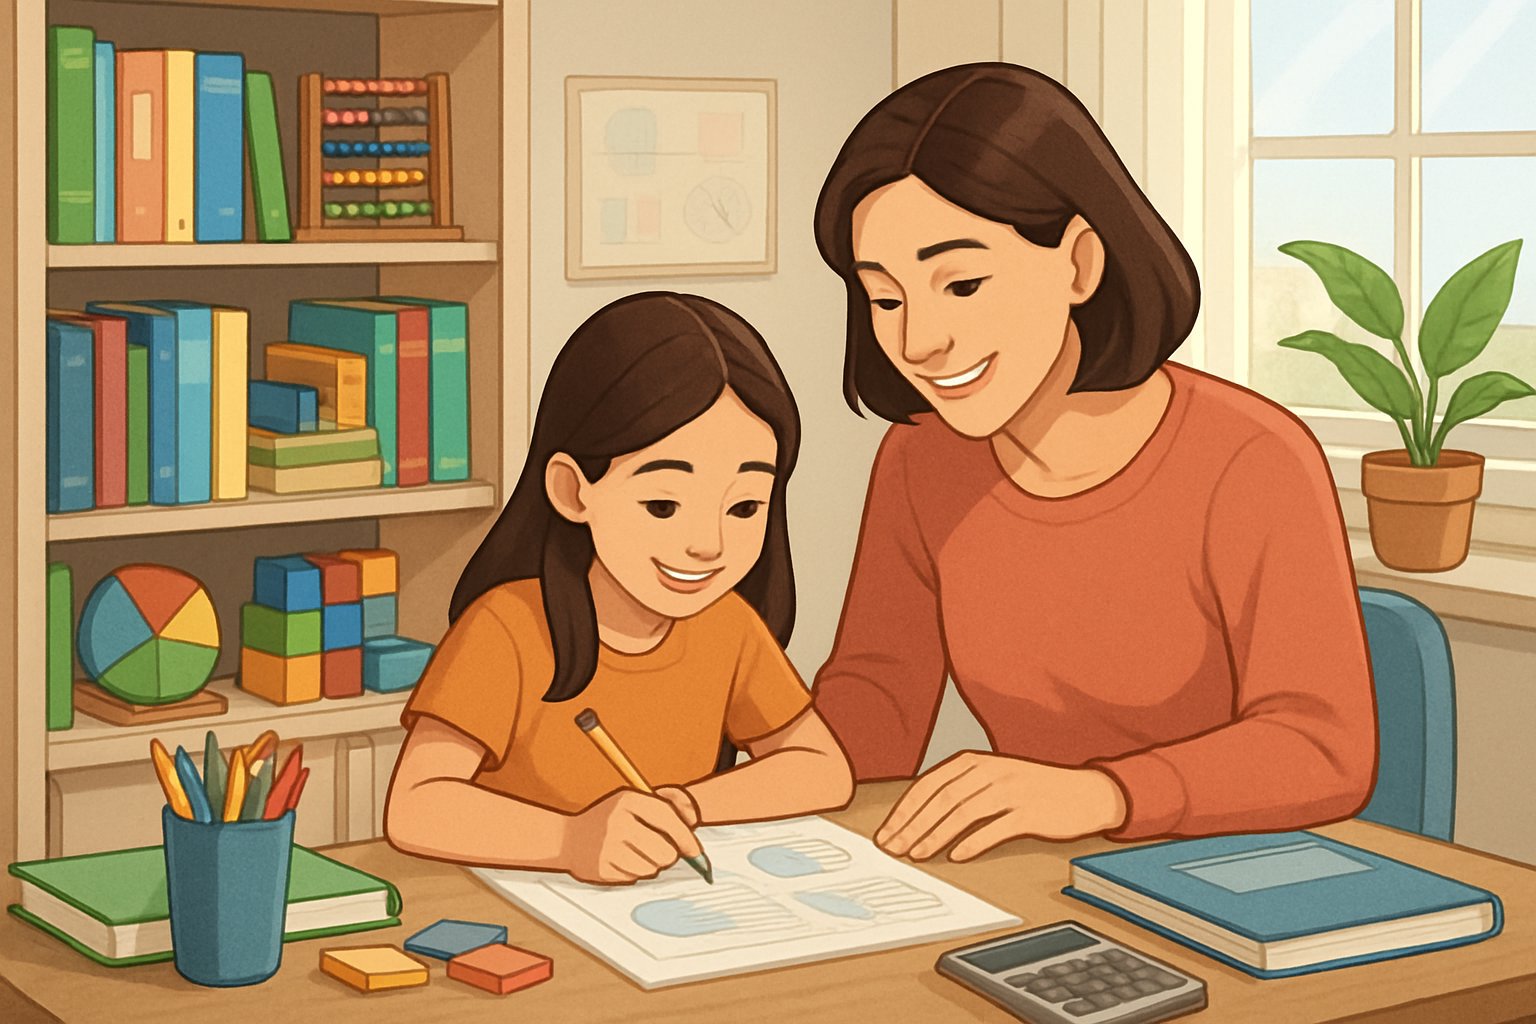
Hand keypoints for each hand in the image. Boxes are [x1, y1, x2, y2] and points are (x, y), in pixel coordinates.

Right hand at [560, 789, 702, 884]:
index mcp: (628, 800)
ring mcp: (608, 847)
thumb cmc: (611, 820)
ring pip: (652, 868)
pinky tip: (621, 861)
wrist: (568, 839)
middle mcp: (618, 822)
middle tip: (658, 850)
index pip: (668, 820)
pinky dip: (634, 872)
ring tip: (636, 852)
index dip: (687, 838)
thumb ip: (669, 807)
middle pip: (665, 852)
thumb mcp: (635, 802)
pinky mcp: (601, 869)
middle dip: (668, 855)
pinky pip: (635, 878)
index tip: (695, 852)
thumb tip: (695, 827)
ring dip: (651, 864)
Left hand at [875, 751, 1127, 861]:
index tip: (887, 832)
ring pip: (962, 813)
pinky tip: (956, 856)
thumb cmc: (1033, 788)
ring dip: (935, 836)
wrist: (1086, 792)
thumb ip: (960, 789)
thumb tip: (919, 818)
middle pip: (940, 800)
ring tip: (917, 854)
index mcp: (975, 760)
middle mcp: (990, 771)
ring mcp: (1011, 790)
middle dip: (912, 826)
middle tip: (894, 848)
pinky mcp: (1030, 812)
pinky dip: (972, 843)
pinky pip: (995, 829)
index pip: (929, 784)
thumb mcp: (994, 776)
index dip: (905, 810)